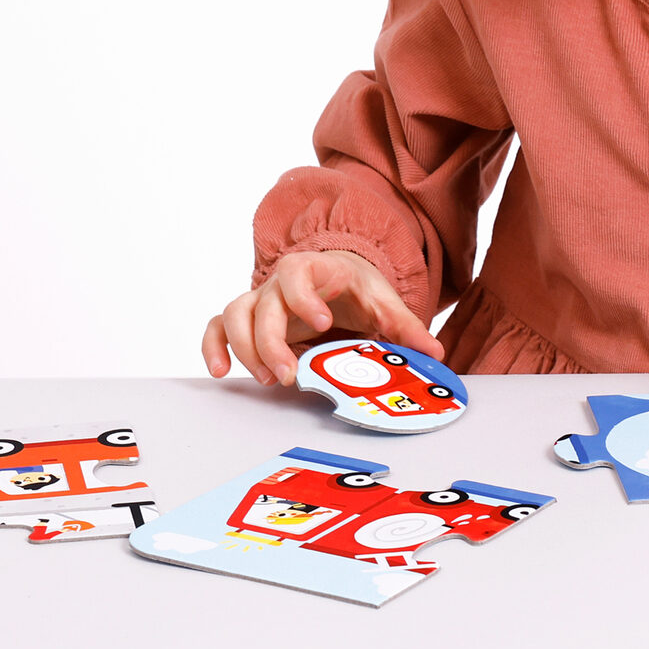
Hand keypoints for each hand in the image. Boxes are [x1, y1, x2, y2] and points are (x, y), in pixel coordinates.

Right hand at [202, 250, 443, 386]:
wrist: (340, 278)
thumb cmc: (358, 288)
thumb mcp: (383, 302)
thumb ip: (405, 326)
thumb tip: (434, 352)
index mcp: (314, 270)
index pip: (297, 274)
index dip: (303, 298)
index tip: (321, 323)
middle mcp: (280, 283)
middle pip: (261, 305)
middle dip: (271, 342)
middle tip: (290, 375)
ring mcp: (260, 300)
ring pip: (234, 314)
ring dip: (245, 348)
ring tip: (268, 378)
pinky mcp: (249, 319)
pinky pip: (217, 326)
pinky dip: (213, 346)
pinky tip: (220, 371)